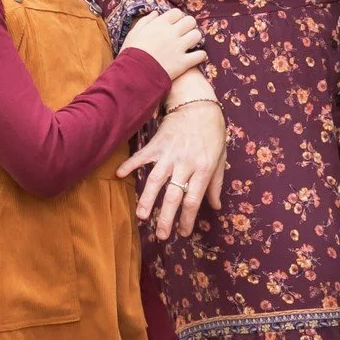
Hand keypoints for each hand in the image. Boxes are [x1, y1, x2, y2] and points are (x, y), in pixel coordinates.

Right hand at [118, 98, 227, 238]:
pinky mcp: (156, 145)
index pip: (193, 200)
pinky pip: (141, 157)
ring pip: (155, 181)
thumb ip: (216, 183)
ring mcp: (169, 155)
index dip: (187, 219)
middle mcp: (185, 164)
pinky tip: (119, 175)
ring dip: (147, 199)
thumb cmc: (212, 132)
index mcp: (203, 169)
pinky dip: (129, 165)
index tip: (183, 233)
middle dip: (166, 218)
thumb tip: (216, 206)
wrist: (198, 104)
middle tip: (161, 236)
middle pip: (174, 196)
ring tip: (142, 216)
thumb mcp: (220, 157)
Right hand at [122, 6, 207, 79]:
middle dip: (189, 26)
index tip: (176, 24)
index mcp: (160, 24)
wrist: (132, 74)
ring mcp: (179, 47)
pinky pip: (200, 55)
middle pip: (190, 21)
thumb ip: (145, 21)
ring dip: (196, 39)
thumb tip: (156, 13)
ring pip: (197, 35)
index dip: (178, 17)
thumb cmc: (130, 53)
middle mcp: (172, 33)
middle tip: (185, 33)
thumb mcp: (133, 33)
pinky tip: (196, 57)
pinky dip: (200, 55)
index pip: (177, 13)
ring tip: (191, 44)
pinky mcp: (183, 62)